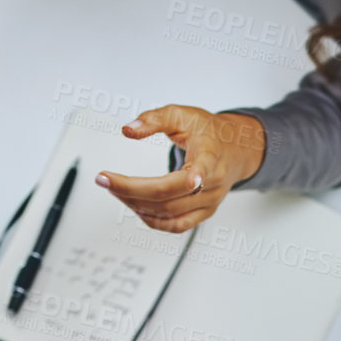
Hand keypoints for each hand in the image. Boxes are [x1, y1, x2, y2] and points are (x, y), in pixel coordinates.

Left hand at [95, 106, 266, 232]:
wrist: (235, 149)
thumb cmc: (208, 132)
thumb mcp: (182, 114)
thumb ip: (155, 119)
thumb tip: (129, 130)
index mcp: (210, 155)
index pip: (204, 168)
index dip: (196, 176)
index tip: (191, 178)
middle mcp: (213, 182)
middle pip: (171, 195)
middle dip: (132, 189)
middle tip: (104, 180)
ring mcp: (209, 202)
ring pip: (170, 213)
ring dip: (136, 204)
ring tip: (114, 189)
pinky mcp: (204, 213)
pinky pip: (176, 225)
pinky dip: (151, 219)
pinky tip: (133, 205)